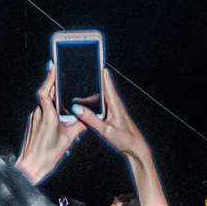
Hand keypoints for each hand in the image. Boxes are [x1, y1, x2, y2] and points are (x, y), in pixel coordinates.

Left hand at [16, 66, 82, 184]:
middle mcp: (39, 114)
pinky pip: (41, 111)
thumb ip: (79, 126)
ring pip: (43, 103)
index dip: (48, 77)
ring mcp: (34, 119)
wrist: (30, 167)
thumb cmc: (47, 155)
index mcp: (48, 116)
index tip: (52, 65)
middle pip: (45, 94)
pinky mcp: (32, 124)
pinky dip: (49, 108)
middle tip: (60, 74)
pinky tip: (56, 113)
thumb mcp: (68, 140)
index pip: (46, 91)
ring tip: (62, 94)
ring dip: (52, 97)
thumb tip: (88, 118)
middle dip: (52, 84)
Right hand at [77, 68, 168, 205]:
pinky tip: (78, 108)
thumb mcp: (105, 130)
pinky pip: (96, 105)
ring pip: (96, 96)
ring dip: (86, 93)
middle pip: (98, 85)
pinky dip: (88, 104)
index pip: (106, 79)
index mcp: (113, 101)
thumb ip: (90, 119)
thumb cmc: (124, 139)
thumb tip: (76, 108)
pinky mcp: (109, 114)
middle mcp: (112, 101)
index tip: (90, 57)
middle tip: (73, 72)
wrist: (135, 148)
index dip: (98, 68)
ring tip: (71, 91)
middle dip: (88, 78)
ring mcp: (110, 107)